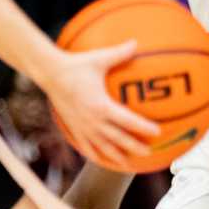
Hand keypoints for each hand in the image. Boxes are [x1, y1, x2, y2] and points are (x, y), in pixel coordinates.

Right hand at [37, 40, 157, 168]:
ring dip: (117, 157)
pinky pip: (86, 147)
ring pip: (103, 148)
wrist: (49, 74)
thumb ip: (120, 53)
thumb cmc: (76, 65)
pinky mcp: (73, 129)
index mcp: (101, 105)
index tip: (158, 133)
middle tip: (150, 153)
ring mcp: (82, 127)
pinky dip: (96, 156)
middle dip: (135, 147)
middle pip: (118, 140)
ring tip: (129, 165)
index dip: (144, 128)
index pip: (128, 121)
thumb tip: (137, 42)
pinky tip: (104, 161)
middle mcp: (93, 121)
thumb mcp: (99, 58)